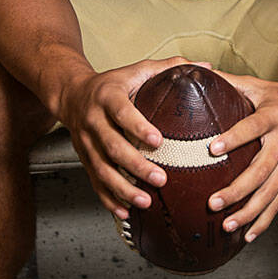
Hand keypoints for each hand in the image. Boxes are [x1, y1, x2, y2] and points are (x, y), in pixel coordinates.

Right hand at [55, 56, 200, 220]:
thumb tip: (205, 65)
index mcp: (108, 96)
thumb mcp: (137, 70)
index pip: (122, 112)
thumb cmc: (112, 83)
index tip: (158, 141)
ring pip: (102, 169)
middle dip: (135, 165)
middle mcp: (93, 120)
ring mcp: (86, 142)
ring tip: (145, 202)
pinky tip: (125, 213)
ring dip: (122, 188)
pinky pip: (94, 182)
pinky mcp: (84, 159)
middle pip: (111, 146)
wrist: (71, 94)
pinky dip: (108, 199)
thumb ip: (169, 67)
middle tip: (160, 179)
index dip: (138, 127)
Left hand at [205, 72, 277, 242]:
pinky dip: (264, 221)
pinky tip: (248, 235)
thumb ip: (228, 81)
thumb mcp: (259, 85)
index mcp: (274, 115)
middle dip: (237, 189)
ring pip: (271, 192)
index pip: (252, 127)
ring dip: (249, 211)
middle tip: (213, 202)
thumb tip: (196, 70)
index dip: (234, 138)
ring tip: (227, 225)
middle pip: (261, 169)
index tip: (212, 149)